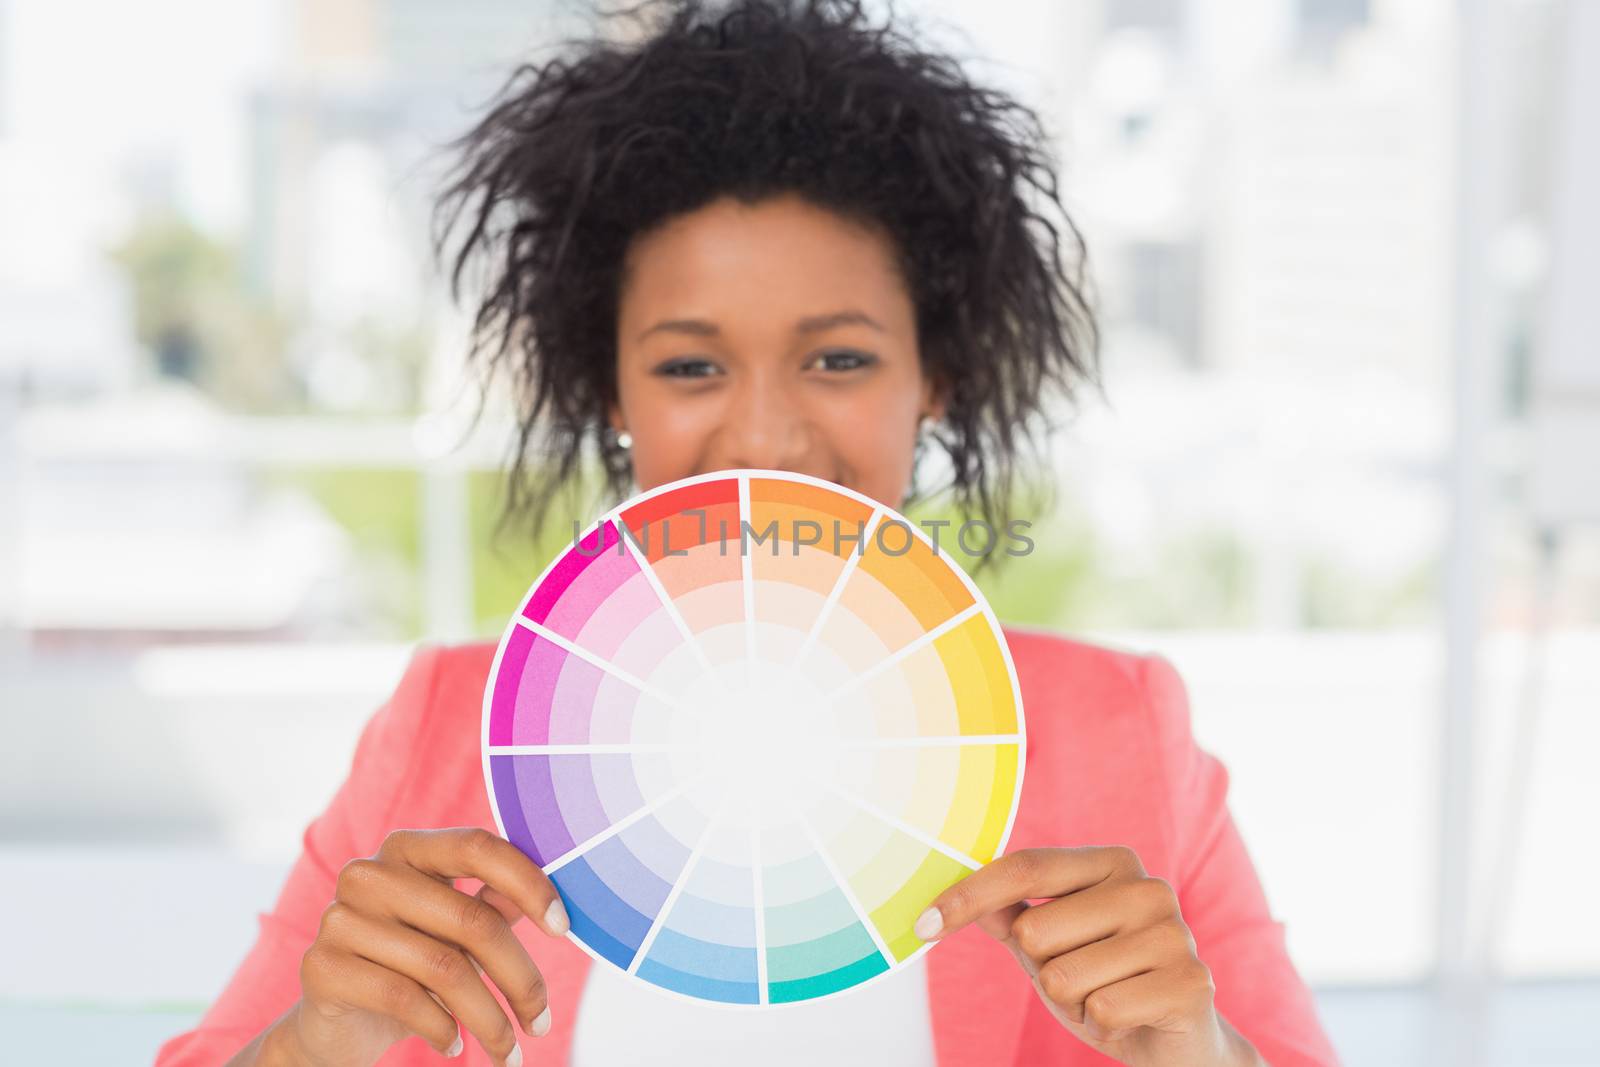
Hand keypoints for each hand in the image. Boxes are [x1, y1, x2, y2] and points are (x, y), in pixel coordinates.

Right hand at [246, 827, 568, 1066]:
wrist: (336, 1021)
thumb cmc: (408, 964)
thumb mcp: (453, 932)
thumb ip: (492, 905)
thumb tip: (551, 899)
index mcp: (407, 849)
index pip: (477, 847)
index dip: (527, 883)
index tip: (563, 927)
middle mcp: (369, 873)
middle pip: (471, 920)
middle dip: (519, 979)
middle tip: (542, 1021)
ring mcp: (340, 917)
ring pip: (444, 968)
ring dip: (489, 1020)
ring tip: (509, 1051)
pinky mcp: (322, 967)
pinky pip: (404, 999)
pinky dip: (442, 1030)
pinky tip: (455, 1046)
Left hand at [916, 846, 1259, 1066]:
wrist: (1180, 1041)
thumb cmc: (1108, 981)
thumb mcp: (1051, 946)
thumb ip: (1010, 914)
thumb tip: (952, 894)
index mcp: (1112, 862)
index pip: (1024, 868)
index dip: (968, 896)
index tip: (922, 924)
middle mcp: (1147, 887)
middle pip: (1033, 930)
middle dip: (1042, 971)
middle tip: (1083, 981)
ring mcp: (1174, 932)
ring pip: (1061, 976)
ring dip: (1072, 1004)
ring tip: (1106, 999)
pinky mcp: (1190, 983)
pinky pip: (1100, 1010)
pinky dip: (1101, 1026)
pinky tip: (1129, 1018)